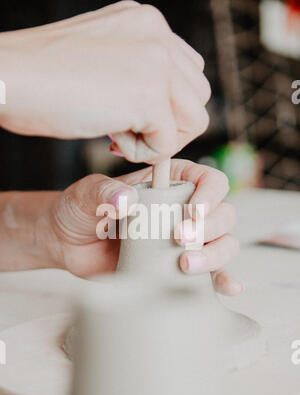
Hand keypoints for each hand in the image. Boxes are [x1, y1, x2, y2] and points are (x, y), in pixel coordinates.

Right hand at [0, 1, 209, 162]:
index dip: (167, 106)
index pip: (188, 73)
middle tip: (129, 133)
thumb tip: (158, 107)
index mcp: (146, 23)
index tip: (132, 119)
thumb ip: (134, 71)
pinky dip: (144, 154)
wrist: (7, 77)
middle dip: (170, 125)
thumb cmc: (41, 76)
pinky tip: (112, 142)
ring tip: (121, 137)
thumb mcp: (100, 60)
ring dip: (161, 139)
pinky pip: (168, 142)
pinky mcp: (148, 94)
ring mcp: (156, 61)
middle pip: (197, 97)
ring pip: (195, 120)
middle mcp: (157, 34)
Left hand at [47, 160, 241, 295]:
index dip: (210, 194)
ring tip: (186, 265)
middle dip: (210, 228)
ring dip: (216, 255)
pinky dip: (224, 280)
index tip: (194, 210)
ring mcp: (184, 241)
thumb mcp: (87, 194)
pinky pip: (211, 274)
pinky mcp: (178, 269)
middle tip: (180, 238)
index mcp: (170, 183)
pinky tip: (229, 288)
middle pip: (223, 214)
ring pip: (224, 243)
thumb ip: (104, 192)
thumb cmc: (80, 210)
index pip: (207, 180)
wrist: (68, 245)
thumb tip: (126, 200)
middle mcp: (184, 210)